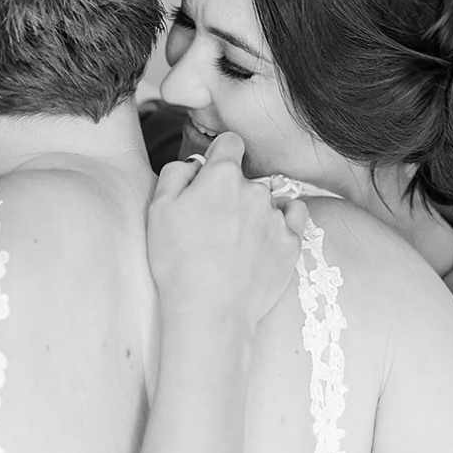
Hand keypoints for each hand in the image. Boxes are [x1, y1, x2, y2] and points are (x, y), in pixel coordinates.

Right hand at [147, 132, 307, 336]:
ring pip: (267, 200)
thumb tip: (195, 164)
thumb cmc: (177, 261)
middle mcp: (254, 190)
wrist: (210, 309)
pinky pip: (294, 217)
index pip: (230, 142)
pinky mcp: (291, 244)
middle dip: (231, 193)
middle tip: (212, 224)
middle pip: (245, 178)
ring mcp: (276, 217)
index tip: (212, 173)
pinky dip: (282, 221)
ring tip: (234, 242)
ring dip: (254, 212)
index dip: (220, 154)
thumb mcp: (158, 209)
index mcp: (222, 176)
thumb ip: (176, 173)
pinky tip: (265, 236)